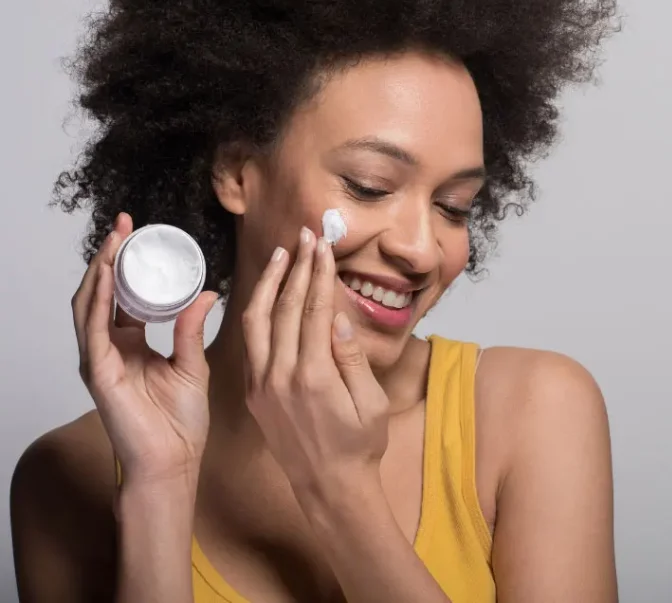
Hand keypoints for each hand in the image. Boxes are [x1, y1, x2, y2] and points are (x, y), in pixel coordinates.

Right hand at [72, 213, 218, 485]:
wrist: (174, 461)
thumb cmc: (181, 422)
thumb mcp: (192, 364)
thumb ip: (192, 329)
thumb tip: (207, 292)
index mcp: (132, 343)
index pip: (124, 294)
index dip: (128, 263)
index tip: (139, 232)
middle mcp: (111, 347)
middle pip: (102, 292)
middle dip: (110, 256)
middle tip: (123, 224)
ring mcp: (100, 359)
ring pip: (90, 304)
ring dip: (101, 270)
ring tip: (114, 240)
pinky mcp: (98, 372)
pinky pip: (94, 329)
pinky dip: (98, 300)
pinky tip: (107, 276)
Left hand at [241, 227, 390, 492]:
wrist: (328, 486)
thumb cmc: (359, 446)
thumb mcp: (370, 403)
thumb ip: (351, 359)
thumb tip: (339, 319)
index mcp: (314, 376)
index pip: (315, 310)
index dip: (319, 273)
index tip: (323, 245)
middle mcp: (282, 376)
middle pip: (287, 308)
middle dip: (297, 268)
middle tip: (306, 237)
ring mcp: (262, 384)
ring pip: (257, 321)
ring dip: (269, 284)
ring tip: (281, 255)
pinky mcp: (254, 393)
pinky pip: (250, 344)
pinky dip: (256, 313)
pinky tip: (265, 296)